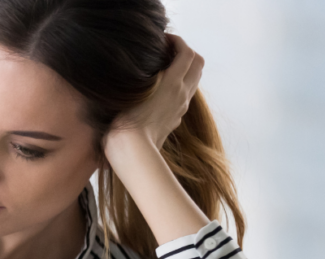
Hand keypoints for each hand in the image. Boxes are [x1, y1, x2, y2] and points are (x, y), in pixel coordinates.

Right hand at [106, 33, 203, 151]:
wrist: (132, 152)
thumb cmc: (126, 121)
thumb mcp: (132, 90)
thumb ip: (145, 72)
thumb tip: (148, 65)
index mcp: (173, 83)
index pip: (187, 53)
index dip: (177, 41)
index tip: (162, 39)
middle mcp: (182, 93)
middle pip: (198, 64)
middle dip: (186, 52)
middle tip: (166, 51)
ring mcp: (180, 107)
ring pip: (193, 80)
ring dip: (183, 69)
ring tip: (163, 68)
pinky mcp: (175, 118)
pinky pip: (183, 95)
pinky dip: (177, 84)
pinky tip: (159, 89)